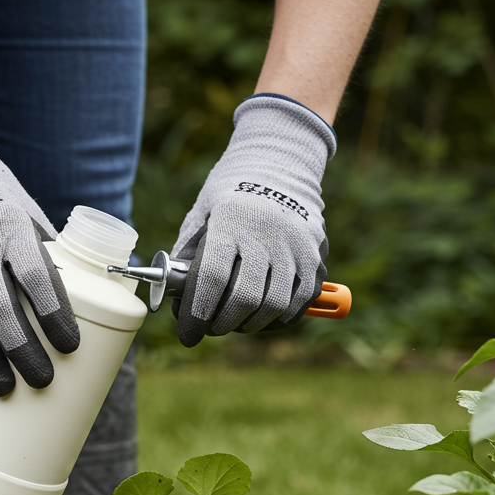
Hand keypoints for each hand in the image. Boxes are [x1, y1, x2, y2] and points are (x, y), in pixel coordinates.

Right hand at [0, 96, 78, 395]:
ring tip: (6, 388)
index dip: (54, 313)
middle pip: (0, 307)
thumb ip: (49, 257)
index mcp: (12, 230)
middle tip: (42, 378)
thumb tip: (85, 299)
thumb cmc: (1, 204)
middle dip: (22, 348)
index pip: (35, 276)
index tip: (71, 344)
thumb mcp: (30, 217)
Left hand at [170, 95, 335, 346]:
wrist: (279, 162)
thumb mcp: (201, 213)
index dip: (197, 313)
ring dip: (251, 324)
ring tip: (236, 323)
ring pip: (275, 304)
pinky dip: (280, 316)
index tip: (188, 333)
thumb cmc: (230, 193)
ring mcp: (295, 244)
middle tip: (211, 328)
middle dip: (223, 323)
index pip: (214, 278)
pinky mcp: (315, 254)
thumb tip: (179, 303)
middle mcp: (266, 231)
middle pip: (245, 297)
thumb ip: (189, 255)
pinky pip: (300, 300)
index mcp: (231, 220)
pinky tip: (263, 315)